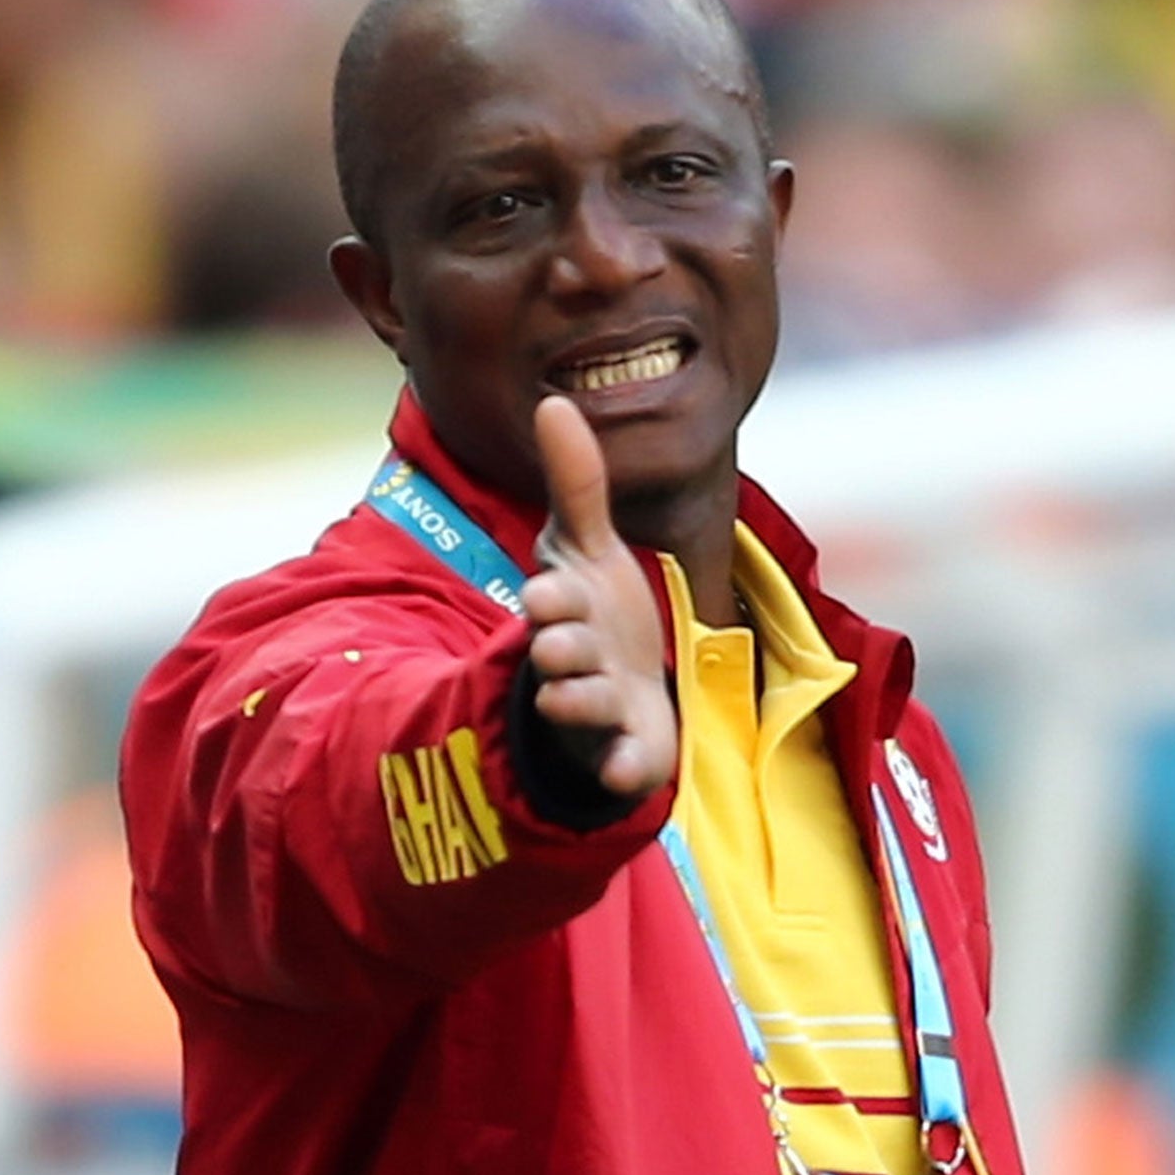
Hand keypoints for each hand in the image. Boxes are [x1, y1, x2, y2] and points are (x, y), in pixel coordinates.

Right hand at [519, 396, 676, 797]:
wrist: (621, 687)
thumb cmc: (595, 610)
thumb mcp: (588, 546)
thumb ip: (576, 483)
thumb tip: (553, 401)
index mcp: (565, 609)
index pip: (549, 601)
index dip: (550, 598)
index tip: (546, 593)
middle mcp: (574, 659)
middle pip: (558, 654)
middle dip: (559, 648)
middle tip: (560, 645)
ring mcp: (597, 706)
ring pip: (580, 707)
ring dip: (579, 702)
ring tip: (577, 695)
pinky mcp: (626, 747)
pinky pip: (620, 763)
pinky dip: (623, 769)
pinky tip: (628, 772)